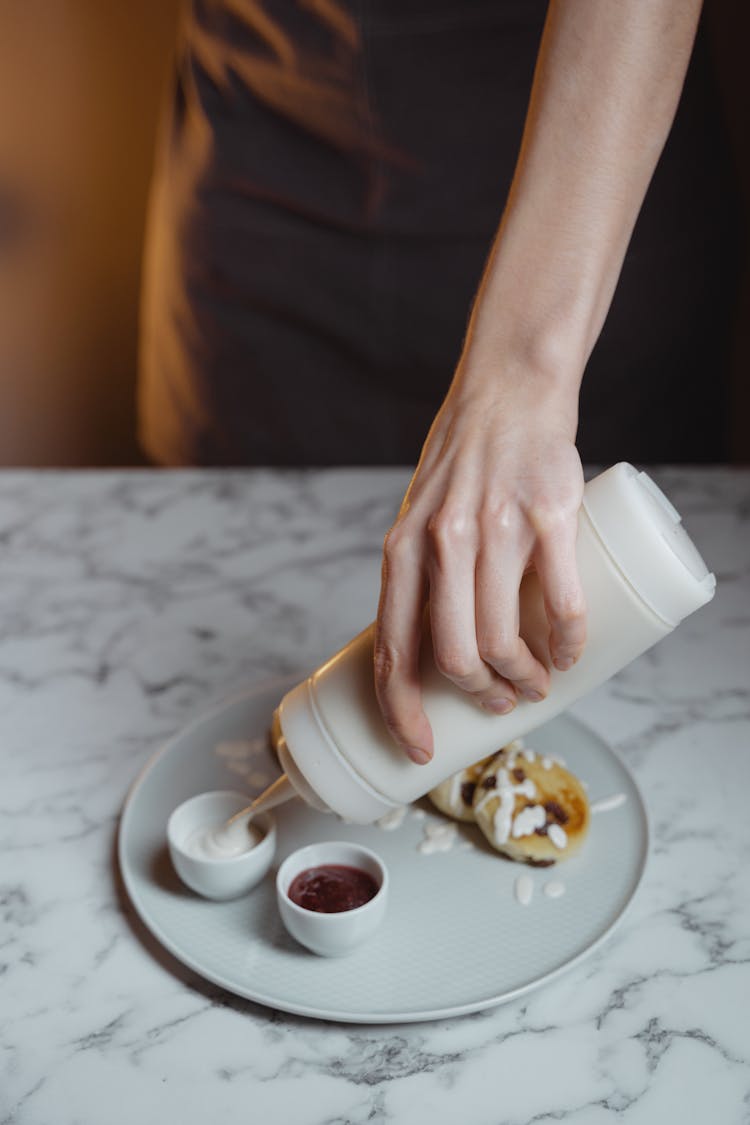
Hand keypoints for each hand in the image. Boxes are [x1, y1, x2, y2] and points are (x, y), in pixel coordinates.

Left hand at [374, 368, 585, 764]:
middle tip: (500, 701)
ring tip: (538, 680)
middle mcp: (442, 544)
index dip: (402, 711)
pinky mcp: (548, 518)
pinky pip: (562, 604)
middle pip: (455, 657)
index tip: (419, 747)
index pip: (392, 651)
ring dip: (526, 677)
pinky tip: (571, 653)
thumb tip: (430, 649)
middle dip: (479, 696)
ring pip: (506, 638)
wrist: (507, 391)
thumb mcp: (416, 517)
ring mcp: (495, 530)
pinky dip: (569, 643)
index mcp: (402, 551)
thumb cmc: (461, 463)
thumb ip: (417, 574)